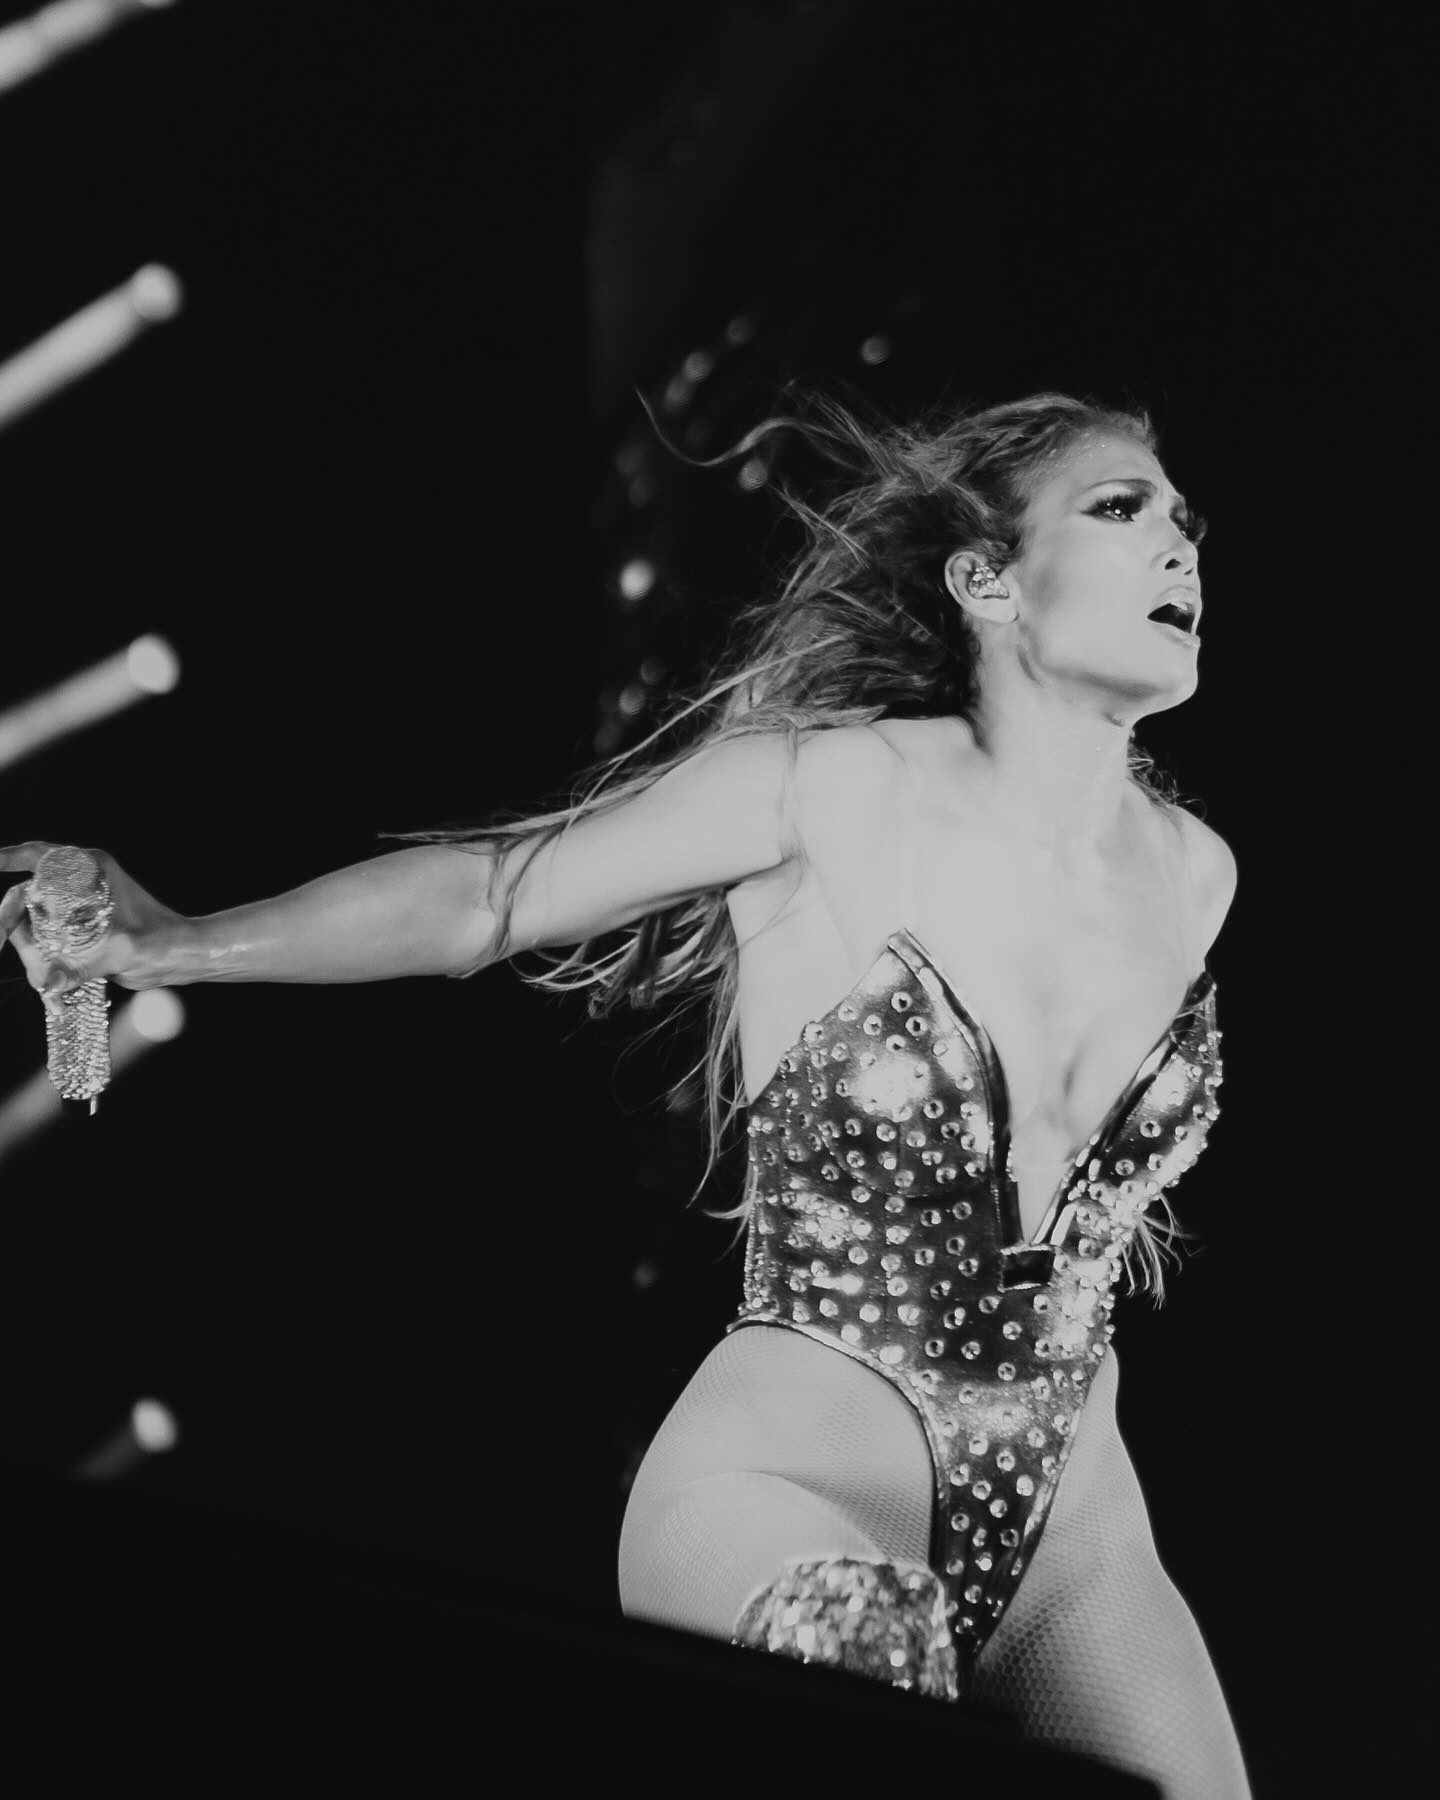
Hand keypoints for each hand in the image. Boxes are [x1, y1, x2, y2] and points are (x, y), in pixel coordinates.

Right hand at [0, 842, 185, 1003]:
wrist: (180, 959)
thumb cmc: (161, 942)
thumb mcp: (121, 952)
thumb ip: (83, 968)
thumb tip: (48, 986)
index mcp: (91, 870)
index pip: (38, 856)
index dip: (8, 857)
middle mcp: (80, 884)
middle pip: (26, 895)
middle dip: (8, 921)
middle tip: (0, 940)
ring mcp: (76, 909)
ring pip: (33, 925)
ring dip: (29, 951)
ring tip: (44, 978)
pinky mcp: (78, 932)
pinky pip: (47, 944)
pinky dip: (43, 963)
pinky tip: (49, 984)